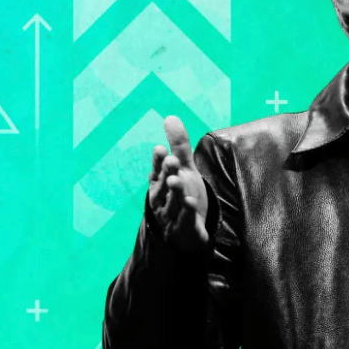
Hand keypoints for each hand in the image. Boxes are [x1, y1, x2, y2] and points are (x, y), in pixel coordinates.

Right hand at [147, 115, 208, 250]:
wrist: (185, 231)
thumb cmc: (182, 195)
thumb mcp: (184, 169)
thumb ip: (178, 146)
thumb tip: (170, 116)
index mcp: (161, 185)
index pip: (158, 171)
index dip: (158, 161)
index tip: (160, 149)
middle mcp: (163, 200)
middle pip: (163, 187)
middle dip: (167, 173)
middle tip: (171, 161)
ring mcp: (172, 216)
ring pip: (172, 204)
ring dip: (174, 192)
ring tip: (176, 180)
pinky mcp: (185, 229)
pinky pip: (185, 221)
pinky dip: (187, 214)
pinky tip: (191, 204)